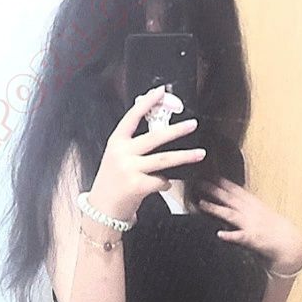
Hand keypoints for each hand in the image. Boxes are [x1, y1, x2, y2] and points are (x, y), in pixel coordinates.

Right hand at [89, 85, 205, 218]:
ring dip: (185, 156)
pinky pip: (161, 181)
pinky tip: (164, 184)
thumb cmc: (112, 182)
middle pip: (154, 137)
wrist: (101, 209)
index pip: (132, 117)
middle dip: (176, 130)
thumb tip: (161, 133)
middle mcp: (122, 153)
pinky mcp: (137, 186)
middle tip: (192, 124)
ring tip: (200, 153)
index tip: (160, 92)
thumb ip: (133, 146)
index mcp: (116, 142)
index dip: (147, 103)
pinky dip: (166, 182)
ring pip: (164, 159)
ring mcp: (129, 169)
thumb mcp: (116, 158)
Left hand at [198, 176, 301, 271]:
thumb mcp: (262, 212)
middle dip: (215, 190)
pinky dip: (230, 235)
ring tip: (202, 204)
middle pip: (230, 198)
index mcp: (254, 205)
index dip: (223, 182)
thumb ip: (247, 207)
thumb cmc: (275, 229)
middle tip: (201, 183)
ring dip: (216, 209)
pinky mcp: (253, 238)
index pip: (236, 190)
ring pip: (231, 214)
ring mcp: (251, 224)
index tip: (211, 174)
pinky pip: (240, 237)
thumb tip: (233, 202)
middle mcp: (251, 212)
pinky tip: (220, 234)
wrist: (290, 242)